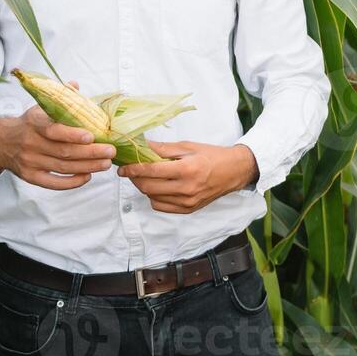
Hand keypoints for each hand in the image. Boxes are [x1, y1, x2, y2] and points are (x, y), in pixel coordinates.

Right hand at [0, 81, 117, 189]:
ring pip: (63, 167)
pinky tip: (87, 176)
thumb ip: (58, 98)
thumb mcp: (38, 107)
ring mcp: (30, 162)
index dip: (73, 135)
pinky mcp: (30, 177)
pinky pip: (53, 183)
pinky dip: (71, 182)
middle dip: (90, 153)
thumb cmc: (27, 123)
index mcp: (34, 123)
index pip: (53, 130)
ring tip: (105, 164)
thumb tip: (75, 85)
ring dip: (87, 166)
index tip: (92, 136)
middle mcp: (31, 143)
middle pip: (64, 152)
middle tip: (111, 151)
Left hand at [117, 141, 259, 212]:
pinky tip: (158, 187)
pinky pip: (161, 206)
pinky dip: (154, 197)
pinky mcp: (188, 210)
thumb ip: (163, 149)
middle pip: (148, 186)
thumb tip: (140, 145)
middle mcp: (186, 188)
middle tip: (130, 169)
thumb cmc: (212, 156)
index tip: (123, 166)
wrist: (233, 172)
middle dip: (134, 178)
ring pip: (152, 197)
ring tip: (145, 176)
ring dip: (143, 187)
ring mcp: (187, 202)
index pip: (151, 171)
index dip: (133, 168)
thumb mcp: (188, 147)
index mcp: (187, 169)